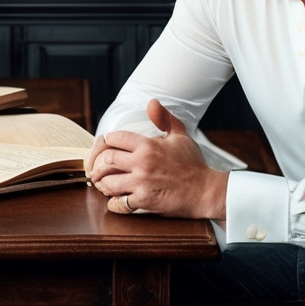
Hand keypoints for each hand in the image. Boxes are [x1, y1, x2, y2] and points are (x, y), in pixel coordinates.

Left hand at [88, 100, 227, 219]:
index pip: (115, 138)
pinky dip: (114, 203)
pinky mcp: (144, 201)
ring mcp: (142, 183)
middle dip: (99, 163)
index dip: (107, 141)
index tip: (108, 146)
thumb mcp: (180, 136)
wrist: (205, 191)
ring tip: (104, 183)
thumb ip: (164, 118)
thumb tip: (151, 102)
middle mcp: (142, 163)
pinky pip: (119, 203)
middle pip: (106, 159)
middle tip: (99, 167)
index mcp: (148, 145)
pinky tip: (115, 199)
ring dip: (103, 183)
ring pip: (108, 182)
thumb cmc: (193, 164)